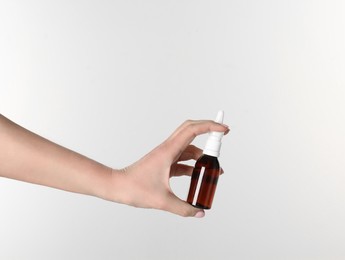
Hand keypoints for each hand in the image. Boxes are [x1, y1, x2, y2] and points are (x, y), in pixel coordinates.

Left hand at [107, 120, 228, 216]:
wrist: (116, 186)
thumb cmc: (134, 188)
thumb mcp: (162, 201)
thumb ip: (183, 208)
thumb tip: (200, 212)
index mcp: (168, 151)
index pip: (193, 130)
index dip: (210, 126)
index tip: (223, 129)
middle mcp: (168, 149)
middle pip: (191, 130)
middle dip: (208, 130)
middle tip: (222, 136)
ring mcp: (165, 155)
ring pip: (188, 146)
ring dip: (202, 153)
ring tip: (214, 167)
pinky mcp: (163, 162)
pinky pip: (182, 159)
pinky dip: (192, 163)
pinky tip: (198, 174)